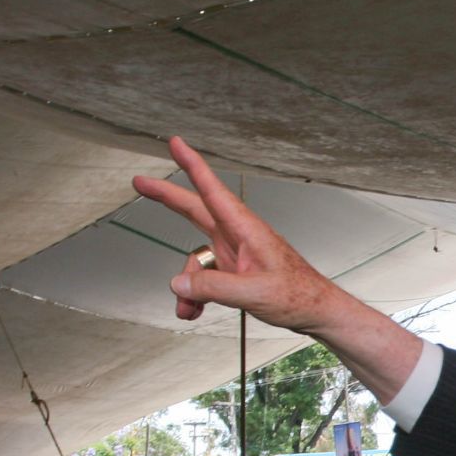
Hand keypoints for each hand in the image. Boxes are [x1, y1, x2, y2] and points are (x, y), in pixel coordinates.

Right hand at [135, 138, 347, 329]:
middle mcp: (236, 236)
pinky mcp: (232, 270)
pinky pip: (203, 278)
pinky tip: (194, 311)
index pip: (213, 190)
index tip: (176, 143)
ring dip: (186, 287)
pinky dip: (195, 296)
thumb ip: (213, 287)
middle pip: (194, 210)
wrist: (316, 311)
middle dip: (166, 198)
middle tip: (139, 183)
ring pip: (194, 260)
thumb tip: (178, 282)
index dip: (192, 165)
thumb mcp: (254, 293)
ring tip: (188, 310)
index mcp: (245, 229)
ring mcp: (233, 253)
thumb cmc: (299, 295)